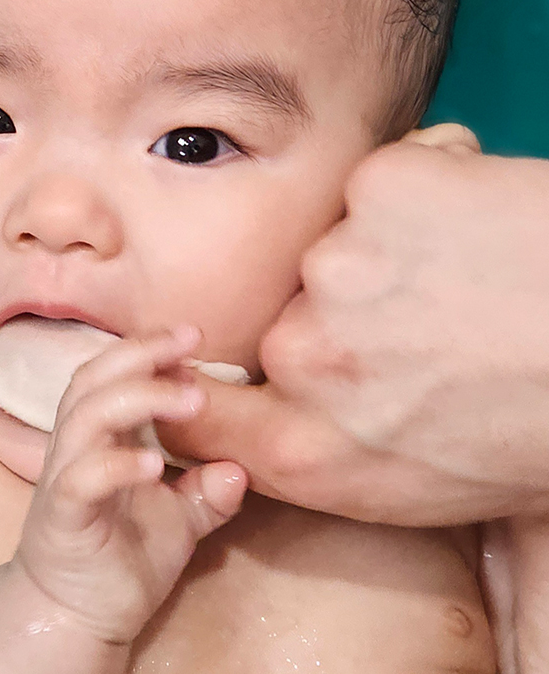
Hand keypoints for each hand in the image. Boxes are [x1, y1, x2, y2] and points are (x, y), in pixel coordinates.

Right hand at [13, 330, 245, 644]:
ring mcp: (65, 478)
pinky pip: (82, 478)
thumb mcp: (180, 522)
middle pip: (93, 379)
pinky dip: (115, 463)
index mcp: (101, 437)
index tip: (193, 337)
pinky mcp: (62, 515)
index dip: (147, 348)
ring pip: (85, 416)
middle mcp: (75, 447)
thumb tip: (242, 468)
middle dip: (140, 354)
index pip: (113, 373)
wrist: (74, 620)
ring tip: (190, 398)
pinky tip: (154, 464)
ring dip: (137, 398)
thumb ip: (208, 492)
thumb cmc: (123, 560)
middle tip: (188, 343)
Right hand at [158, 126, 548, 525]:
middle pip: (279, 325)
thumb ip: (326, 453)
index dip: (196, 386)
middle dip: (337, 324)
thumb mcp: (429, 487)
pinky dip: (419, 197)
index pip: (200, 413)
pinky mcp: (382, 185)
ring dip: (383, 257)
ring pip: (330, 251)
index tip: (211, 369)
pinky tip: (477, 224)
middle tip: (426, 327)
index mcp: (313, 452)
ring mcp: (337, 263)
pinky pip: (376, 187)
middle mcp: (305, 358)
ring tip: (469, 277)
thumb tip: (268, 406)